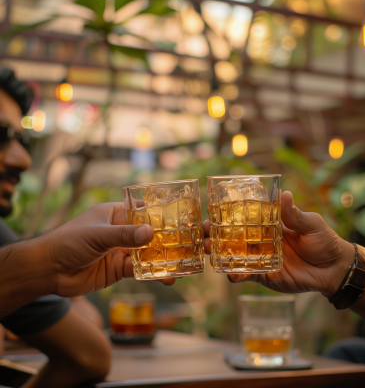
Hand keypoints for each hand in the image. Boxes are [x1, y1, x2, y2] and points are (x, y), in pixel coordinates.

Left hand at [34, 202, 174, 297]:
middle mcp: (122, 231)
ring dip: (165, 257)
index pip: (145, 210)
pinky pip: (141, 270)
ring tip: (185, 260)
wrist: (48, 270)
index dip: (163, 214)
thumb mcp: (97, 235)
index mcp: (116, 214)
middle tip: (192, 241)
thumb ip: (124, 235)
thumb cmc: (68, 241)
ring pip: (149, 253)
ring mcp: (122, 250)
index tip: (184, 217)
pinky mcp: (119, 269)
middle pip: (151, 233)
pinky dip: (154, 274)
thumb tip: (151, 233)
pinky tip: (168, 278)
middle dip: (170, 238)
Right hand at [202, 191, 354, 296]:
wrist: (334, 271)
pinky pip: (246, 275)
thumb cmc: (324, 242)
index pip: (243, 218)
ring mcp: (260, 259)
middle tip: (204, 233)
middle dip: (216, 235)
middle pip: (233, 237)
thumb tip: (284, 194)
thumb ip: (295, 214)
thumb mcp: (312, 224)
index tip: (212, 212)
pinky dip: (236, 274)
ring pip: (234, 256)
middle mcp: (260, 241)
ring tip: (209, 250)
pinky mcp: (263, 276)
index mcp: (268, 225)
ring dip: (219, 253)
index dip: (227, 216)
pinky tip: (231, 273)